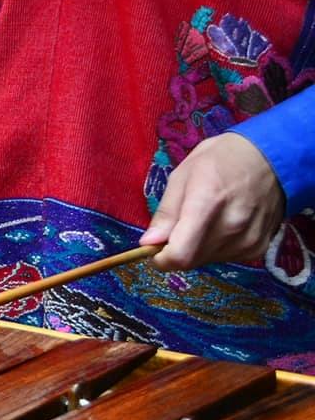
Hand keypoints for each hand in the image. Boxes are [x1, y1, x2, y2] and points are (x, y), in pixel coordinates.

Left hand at [140, 133, 285, 270]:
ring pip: (207, 260)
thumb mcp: (182, 176)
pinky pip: (225, 258)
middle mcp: (231, 226)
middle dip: (176, 249)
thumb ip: (166, 213)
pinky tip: (222, 225)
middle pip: (191, 260)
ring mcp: (248, 239)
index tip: (153, 249)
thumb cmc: (220, 161)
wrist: (271, 158)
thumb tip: (147, 243)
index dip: (161, 259)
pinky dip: (215, 248)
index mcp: (207, 203)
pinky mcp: (258, 247)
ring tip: (204, 220)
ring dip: (196, 248)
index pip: (181, 254)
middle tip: (179, 225)